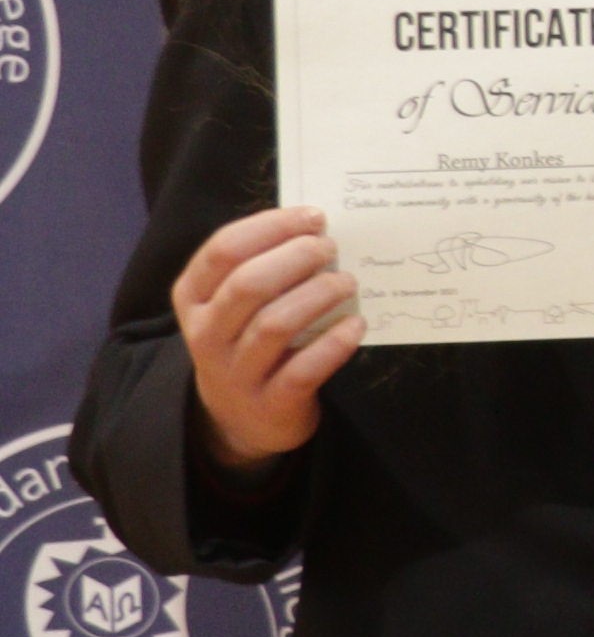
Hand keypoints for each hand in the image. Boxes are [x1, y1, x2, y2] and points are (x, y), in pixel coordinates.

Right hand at [172, 204, 357, 469]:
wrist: (241, 419)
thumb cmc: (247, 341)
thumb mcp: (234, 305)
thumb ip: (262, 266)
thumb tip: (314, 224)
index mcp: (193, 298)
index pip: (223, 250)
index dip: (271, 227)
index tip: (312, 217)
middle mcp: (206, 334)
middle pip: (248, 284)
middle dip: (296, 257)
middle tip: (330, 248)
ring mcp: (235, 372)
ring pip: (275, 324)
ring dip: (318, 295)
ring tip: (347, 282)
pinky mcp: (270, 403)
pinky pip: (303, 369)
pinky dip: (334, 344)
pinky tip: (356, 324)